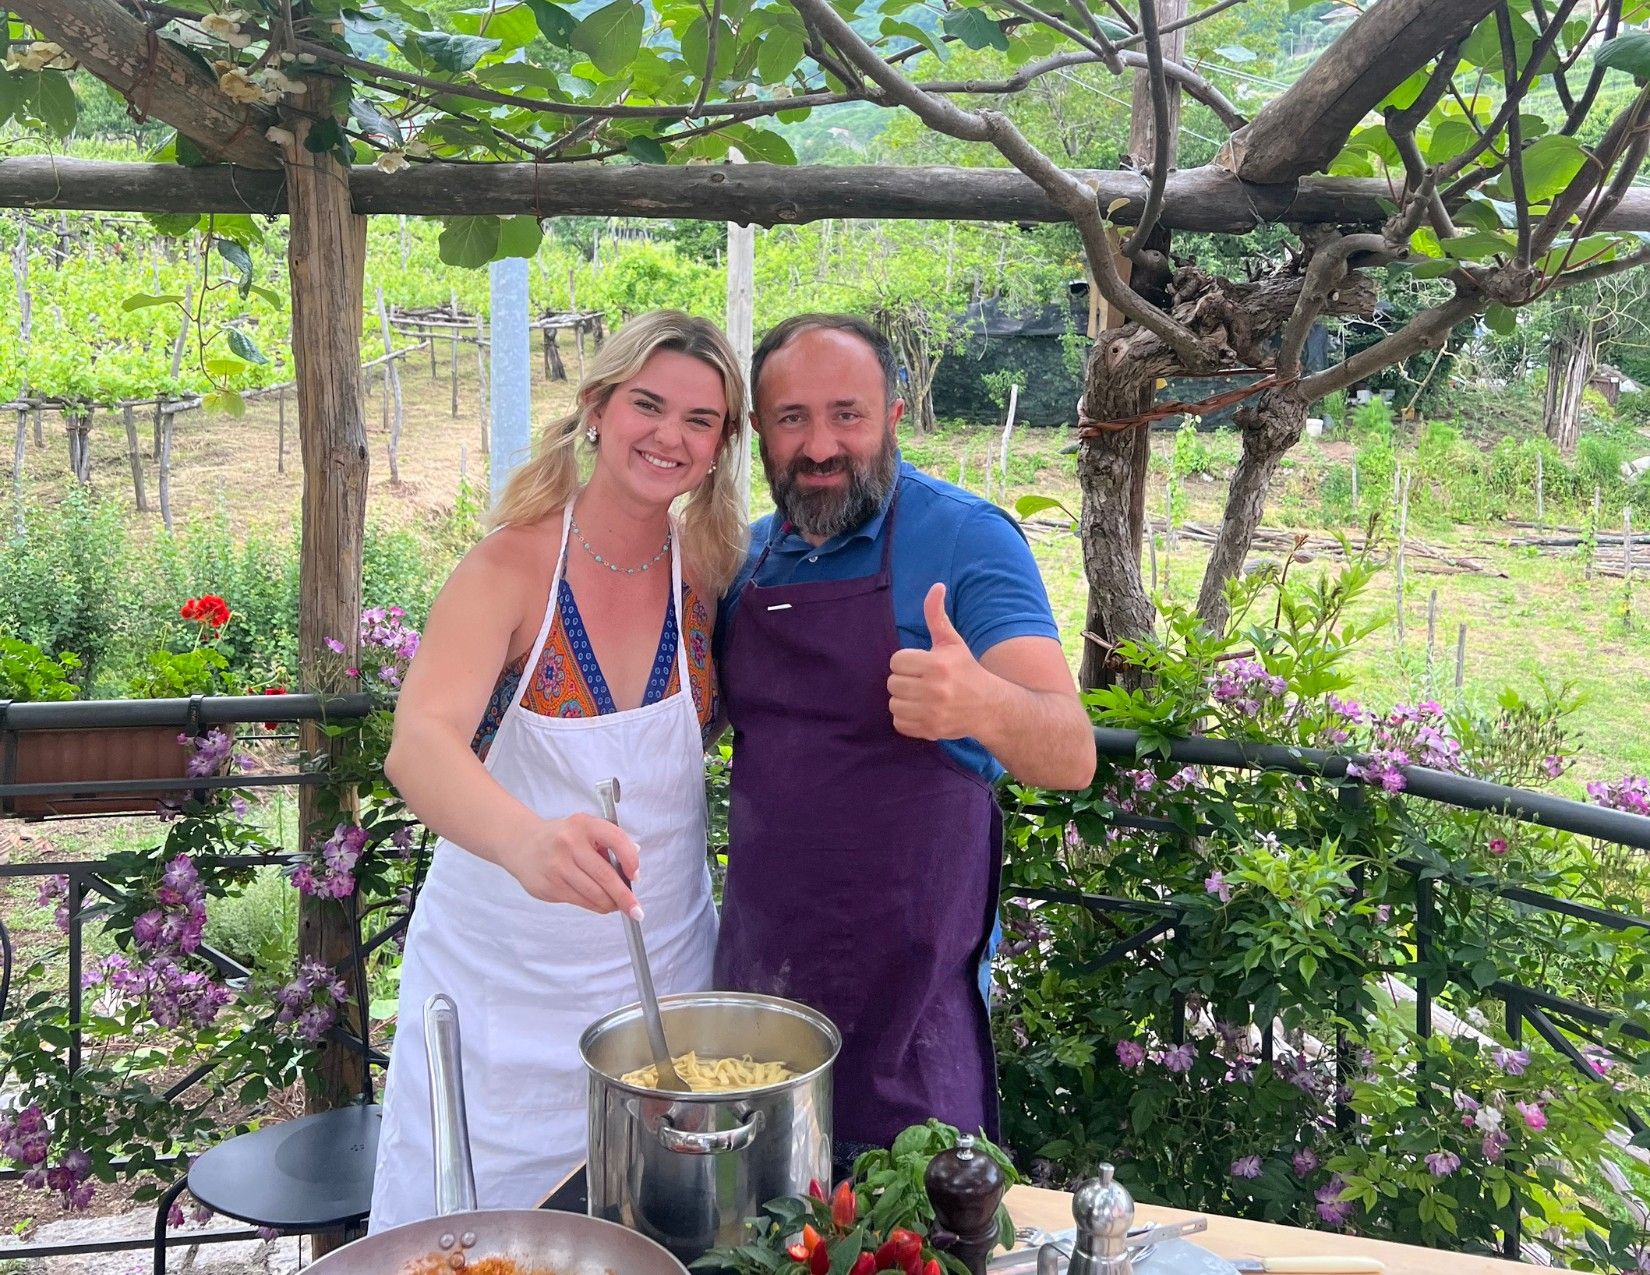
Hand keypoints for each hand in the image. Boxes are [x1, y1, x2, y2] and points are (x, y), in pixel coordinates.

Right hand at [500, 814, 642, 918]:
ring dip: (610, 904)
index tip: (636, 876)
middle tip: (636, 911)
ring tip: (617, 906)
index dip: (631, 861)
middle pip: (605, 876)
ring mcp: (557, 866)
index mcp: (584, 825)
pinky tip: (600, 904)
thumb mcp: (585, 829)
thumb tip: (633, 867)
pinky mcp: (549, 886)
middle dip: (624, 897)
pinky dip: (595, 905)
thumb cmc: (562, 838)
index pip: (616, 840)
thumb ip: (609, 843)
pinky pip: (580, 901)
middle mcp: (569, 843)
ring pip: (593, 893)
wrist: (522, 844)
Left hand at [887, 583, 987, 741]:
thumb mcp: (952, 642)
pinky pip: (899, 723)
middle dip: (905, 681)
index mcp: (938, 664)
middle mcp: (935, 689)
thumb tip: (936, 586)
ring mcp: (933, 712)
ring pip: (893, 703)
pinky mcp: (930, 729)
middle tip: (922, 682)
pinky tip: (921, 711)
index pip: (897, 661)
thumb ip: (937, 615)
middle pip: (893, 683)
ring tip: (920, 696)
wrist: (989, 706)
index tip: (921, 665)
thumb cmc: (966, 670)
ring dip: (904, 700)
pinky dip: (906, 718)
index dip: (907, 662)